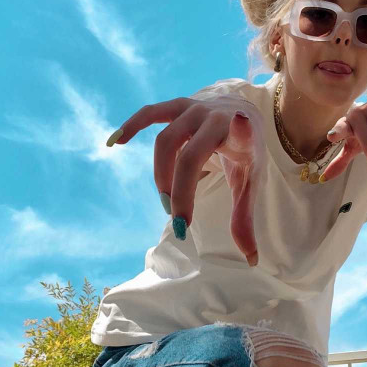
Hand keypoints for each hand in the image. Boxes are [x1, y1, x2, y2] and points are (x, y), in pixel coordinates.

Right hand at [107, 96, 265, 265]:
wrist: (245, 112)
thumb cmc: (245, 152)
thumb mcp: (250, 182)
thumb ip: (244, 217)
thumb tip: (250, 260)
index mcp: (240, 134)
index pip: (241, 132)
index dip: (241, 130)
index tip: (241, 121)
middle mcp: (215, 117)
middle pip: (187, 155)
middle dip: (178, 189)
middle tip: (176, 217)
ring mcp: (194, 108)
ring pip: (165, 141)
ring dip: (160, 174)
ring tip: (165, 199)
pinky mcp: (177, 106)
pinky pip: (151, 114)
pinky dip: (133, 126)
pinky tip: (116, 143)